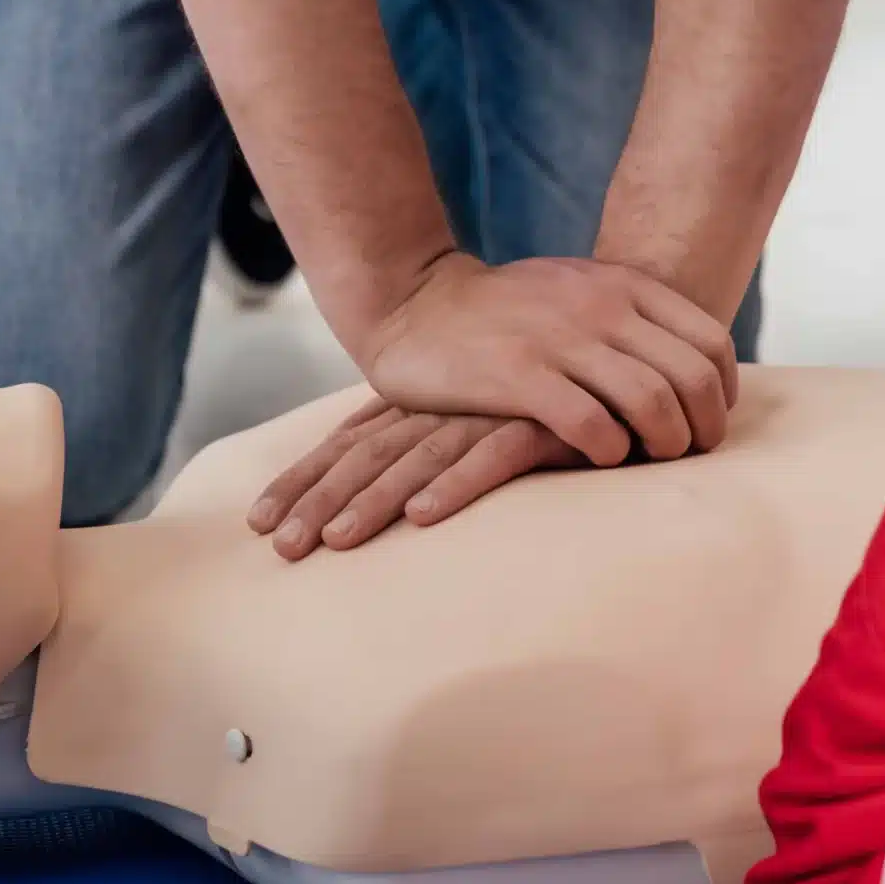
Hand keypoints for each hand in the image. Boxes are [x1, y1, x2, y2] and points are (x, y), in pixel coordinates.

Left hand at [248, 397, 579, 559]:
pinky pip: (490, 457)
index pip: (348, 445)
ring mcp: (487, 410)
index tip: (258, 522)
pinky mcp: (537, 421)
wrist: (625, 336)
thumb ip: (437, 439)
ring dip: (373, 501)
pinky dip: (454, 485)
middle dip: (318, 501)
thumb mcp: (478, 416)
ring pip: (416, 460)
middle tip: (279, 547)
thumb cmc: (549, 388)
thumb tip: (392, 483)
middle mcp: (445, 405)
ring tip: (335, 543)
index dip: (303, 480)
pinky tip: (422, 516)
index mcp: (424, 404)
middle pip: (367, 457)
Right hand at [355, 255, 736, 469]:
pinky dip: (611, 450)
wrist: (416, 304)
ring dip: (664, 444)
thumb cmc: (506, 311)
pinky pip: (592, 424)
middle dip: (702, 429)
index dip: (722, 393)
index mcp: (621, 285)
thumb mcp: (576, 289)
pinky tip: (601, 456)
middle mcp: (600, 307)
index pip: (710, 342)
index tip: (705, 422)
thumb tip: (689, 366)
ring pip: (652, 402)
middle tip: (687, 456)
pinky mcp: (518, 375)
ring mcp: (559, 339)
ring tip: (649, 460)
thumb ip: (628, 314)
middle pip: (692, 378)